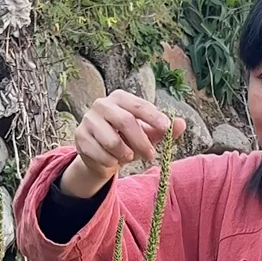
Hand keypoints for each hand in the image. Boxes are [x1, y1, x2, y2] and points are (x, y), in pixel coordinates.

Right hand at [60, 91, 185, 198]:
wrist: (102, 156)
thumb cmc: (128, 140)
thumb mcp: (148, 134)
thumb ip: (164, 129)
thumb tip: (181, 124)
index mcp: (120, 98)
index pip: (138, 105)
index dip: (153, 116)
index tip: (166, 128)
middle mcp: (102, 104)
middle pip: (125, 121)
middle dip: (141, 141)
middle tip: (151, 156)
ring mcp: (88, 120)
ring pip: (112, 141)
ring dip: (125, 154)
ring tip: (129, 157)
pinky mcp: (80, 137)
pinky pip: (100, 154)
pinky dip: (111, 162)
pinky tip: (113, 161)